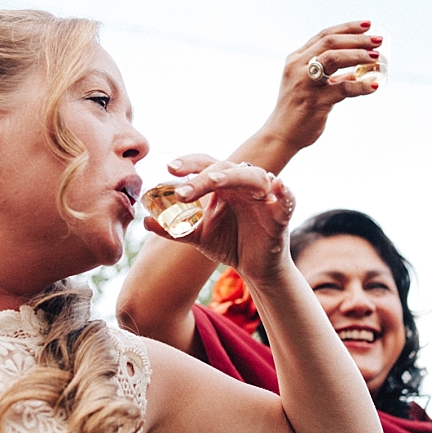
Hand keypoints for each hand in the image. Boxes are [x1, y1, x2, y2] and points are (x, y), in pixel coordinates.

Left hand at [144, 155, 293, 286]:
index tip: (169, 169)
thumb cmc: (229, 245)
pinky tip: (277, 188)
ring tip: (214, 182)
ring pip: (253, 176)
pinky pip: (286, 198)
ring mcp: (264, 197)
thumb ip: (173, 229)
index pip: (207, 165)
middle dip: (203, 174)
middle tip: (182, 188)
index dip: (190, 163)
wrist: (255, 269)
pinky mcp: (281, 213)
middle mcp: (243, 185)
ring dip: (233, 177)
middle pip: (225, 168)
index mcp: (224, 185)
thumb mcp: (197, 237)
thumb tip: (145, 221)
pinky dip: (284, 192)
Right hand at [263, 20, 382, 153]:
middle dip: (357, 39)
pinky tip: (374, 86)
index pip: (324, 36)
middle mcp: (298, 67)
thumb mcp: (311, 85)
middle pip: (330, 43)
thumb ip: (332, 76)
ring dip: (358, 55)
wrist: (281, 134)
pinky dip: (361, 86)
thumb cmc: (298, 110)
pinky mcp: (314, 101)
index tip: (368, 25)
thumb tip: (359, 70)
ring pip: (333, 58)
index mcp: (296, 59)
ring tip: (377, 58)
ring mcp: (305, 83)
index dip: (347, 28)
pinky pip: (342, 88)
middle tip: (378, 41)